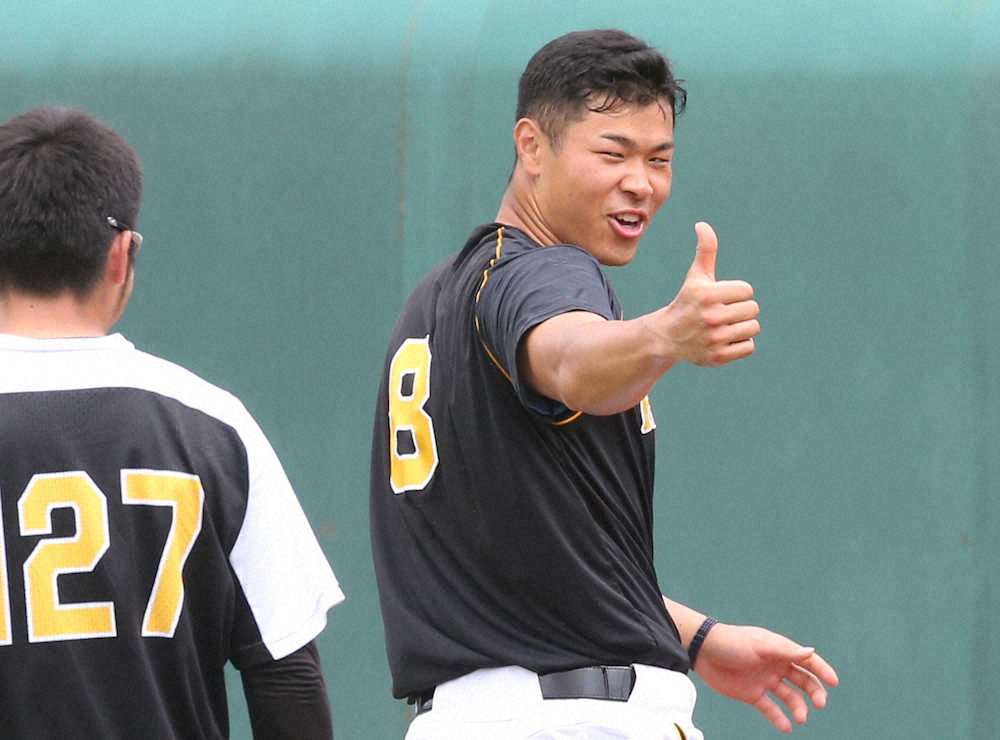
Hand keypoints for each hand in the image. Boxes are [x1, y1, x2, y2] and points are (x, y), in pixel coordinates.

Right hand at [653, 222, 759, 365]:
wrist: (667, 336)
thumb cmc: (687, 302)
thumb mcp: (696, 276)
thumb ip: (705, 250)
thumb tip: (702, 224)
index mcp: (708, 295)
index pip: (747, 291)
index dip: (736, 293)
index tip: (720, 298)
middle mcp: (711, 317)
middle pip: (752, 309)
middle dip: (740, 310)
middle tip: (723, 313)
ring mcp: (715, 339)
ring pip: (753, 328)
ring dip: (742, 327)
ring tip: (724, 327)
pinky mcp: (718, 357)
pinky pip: (749, 347)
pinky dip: (740, 344)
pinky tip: (724, 340)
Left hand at [693, 622, 838, 732]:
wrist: (703, 652)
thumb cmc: (732, 642)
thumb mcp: (760, 646)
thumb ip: (786, 651)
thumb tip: (811, 652)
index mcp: (780, 650)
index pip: (807, 660)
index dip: (822, 670)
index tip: (834, 683)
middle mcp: (776, 666)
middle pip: (803, 681)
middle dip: (814, 693)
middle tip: (819, 705)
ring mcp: (765, 681)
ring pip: (789, 697)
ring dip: (798, 708)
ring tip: (800, 719)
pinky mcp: (752, 694)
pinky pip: (771, 709)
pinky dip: (779, 718)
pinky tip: (786, 727)